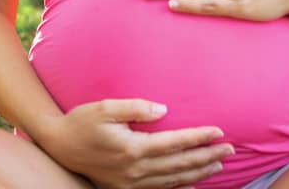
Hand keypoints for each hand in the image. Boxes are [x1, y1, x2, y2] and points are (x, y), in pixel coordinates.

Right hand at [41, 98, 234, 188]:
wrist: (58, 146)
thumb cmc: (81, 121)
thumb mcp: (105, 107)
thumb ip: (135, 107)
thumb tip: (163, 110)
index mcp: (133, 148)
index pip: (175, 143)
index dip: (199, 137)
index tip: (219, 131)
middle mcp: (135, 170)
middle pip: (180, 164)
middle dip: (207, 156)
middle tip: (231, 149)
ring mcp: (130, 183)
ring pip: (173, 181)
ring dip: (198, 173)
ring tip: (218, 164)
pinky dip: (179, 188)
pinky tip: (192, 184)